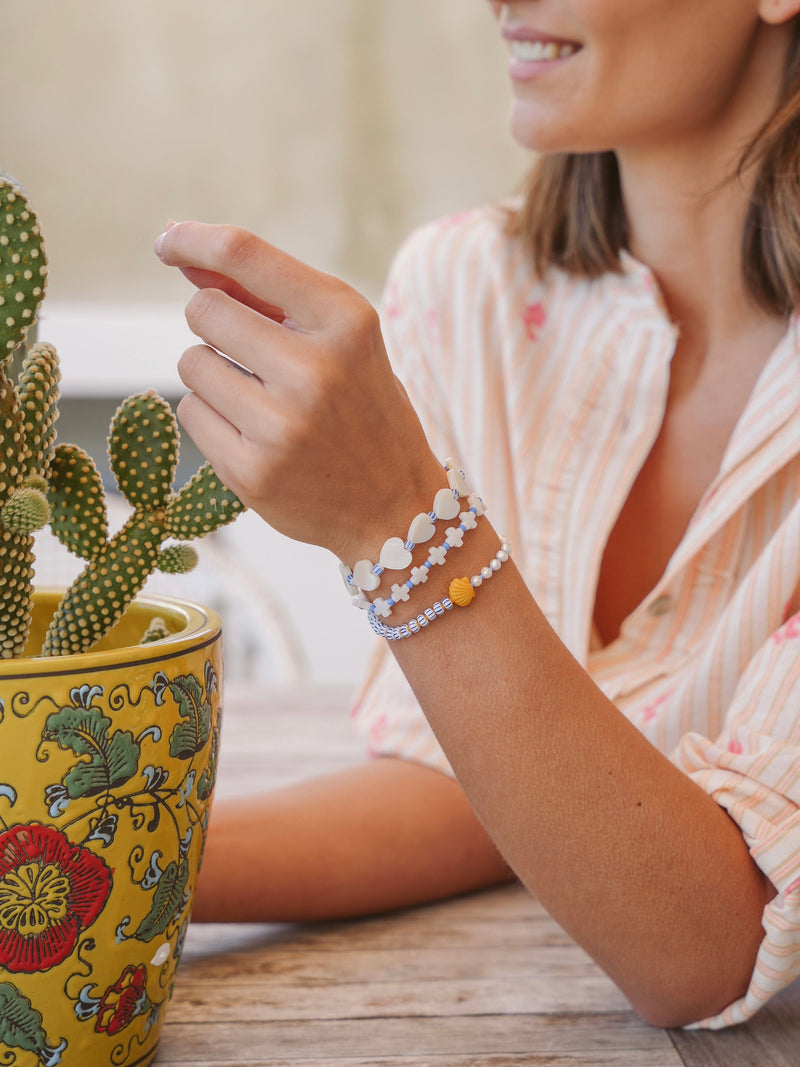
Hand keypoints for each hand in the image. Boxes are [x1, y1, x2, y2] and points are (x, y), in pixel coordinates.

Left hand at [155, 222, 442, 563]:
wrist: (397, 508)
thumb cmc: (363, 410)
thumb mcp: (343, 342)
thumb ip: (271, 298)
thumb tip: (186, 258)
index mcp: (346, 321)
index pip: (243, 253)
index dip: (191, 239)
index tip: (166, 242)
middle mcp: (315, 370)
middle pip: (204, 310)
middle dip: (214, 323)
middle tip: (248, 353)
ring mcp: (281, 425)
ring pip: (191, 363)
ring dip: (212, 374)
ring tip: (261, 401)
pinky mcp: (253, 472)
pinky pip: (191, 414)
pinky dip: (211, 417)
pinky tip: (253, 435)